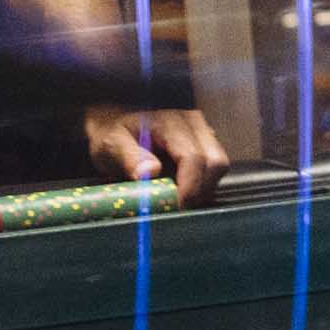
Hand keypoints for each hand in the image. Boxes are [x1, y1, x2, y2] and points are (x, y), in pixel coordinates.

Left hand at [85, 105, 231, 204]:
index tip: (175, 206)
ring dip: (203, 188)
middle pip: (216, 162)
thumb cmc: (112, 135)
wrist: (114, 124)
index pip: (193, 157)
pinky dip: (203, 184)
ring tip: (178, 199)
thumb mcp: (110, 144)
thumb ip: (128, 156)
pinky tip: (183, 190)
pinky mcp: (207, 144)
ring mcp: (204, 132)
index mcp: (171, 122)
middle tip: (178, 207)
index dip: (189, 186)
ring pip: (220, 167)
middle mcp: (194, 124)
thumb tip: (150, 172)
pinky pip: (215, 168)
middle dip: (200, 190)